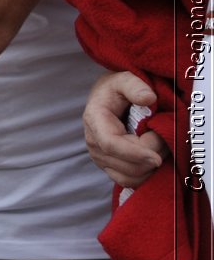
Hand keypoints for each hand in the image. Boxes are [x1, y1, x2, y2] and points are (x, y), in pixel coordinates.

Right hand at [82, 70, 167, 187]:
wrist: (108, 98)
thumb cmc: (117, 89)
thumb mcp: (124, 79)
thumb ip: (135, 86)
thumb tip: (148, 98)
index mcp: (94, 120)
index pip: (110, 144)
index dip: (135, 153)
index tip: (157, 157)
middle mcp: (93, 142)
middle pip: (125, 164)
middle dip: (151, 156)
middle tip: (167, 137)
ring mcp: (99, 157)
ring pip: (128, 176)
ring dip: (150, 166)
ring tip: (161, 145)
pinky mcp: (108, 166)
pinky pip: (128, 181)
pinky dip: (145, 175)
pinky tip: (154, 158)